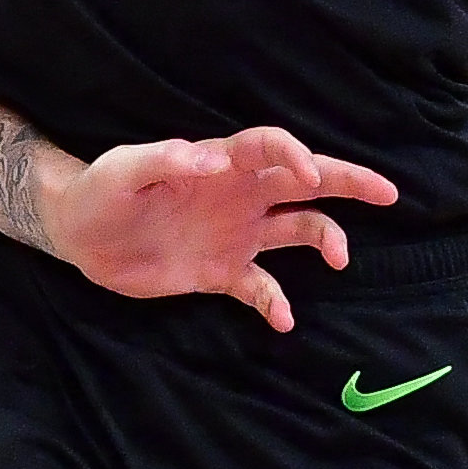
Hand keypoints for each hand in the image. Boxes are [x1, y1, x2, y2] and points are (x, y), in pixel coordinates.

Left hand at [46, 127, 400, 327]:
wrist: (78, 235)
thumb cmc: (99, 190)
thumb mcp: (123, 171)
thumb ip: (164, 161)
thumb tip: (211, 160)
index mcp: (219, 163)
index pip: (271, 149)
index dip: (295, 155)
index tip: (309, 173)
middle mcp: (238, 195)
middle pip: (304, 183)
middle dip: (347, 183)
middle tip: (389, 192)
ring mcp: (234, 234)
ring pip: (297, 231)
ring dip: (325, 239)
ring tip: (340, 260)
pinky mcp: (221, 272)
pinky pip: (260, 288)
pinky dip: (275, 303)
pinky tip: (283, 320)